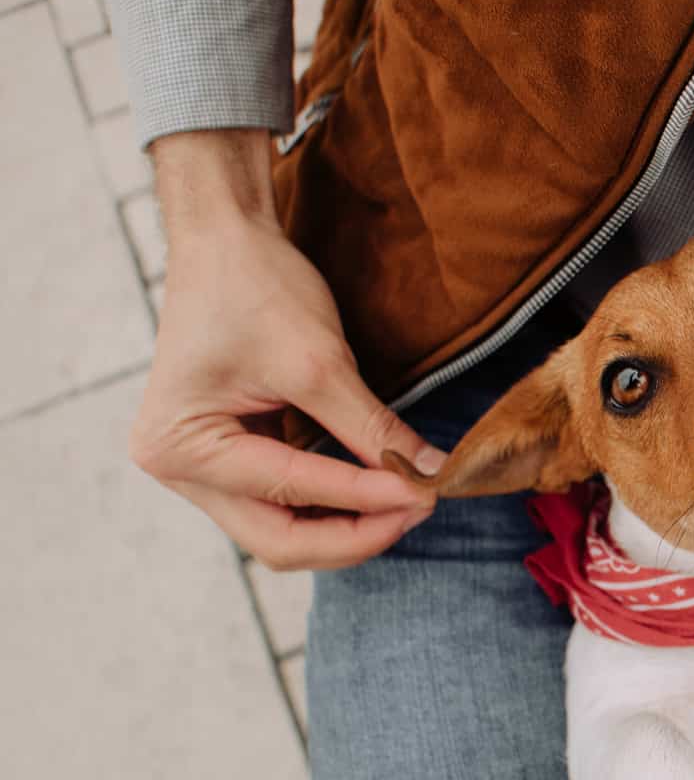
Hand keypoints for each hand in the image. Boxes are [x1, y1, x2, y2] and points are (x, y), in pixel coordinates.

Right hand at [129, 129, 444, 569]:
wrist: (224, 240)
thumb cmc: (255, 286)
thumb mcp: (320, 361)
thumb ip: (372, 427)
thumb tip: (431, 473)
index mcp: (181, 443)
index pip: (291, 492)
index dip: (367, 499)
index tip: (428, 493)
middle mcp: (176, 468)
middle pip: (277, 540)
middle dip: (355, 533)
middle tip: (421, 507)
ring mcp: (196, 469)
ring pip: (280, 531)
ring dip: (346, 527)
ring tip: (408, 503)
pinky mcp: (224, 459)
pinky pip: (281, 504)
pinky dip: (330, 507)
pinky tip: (377, 495)